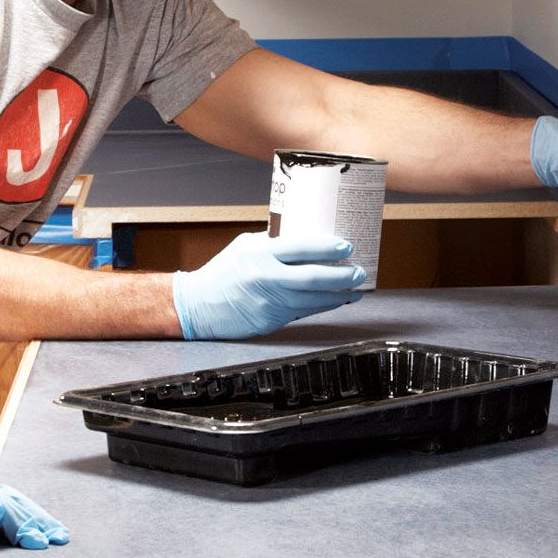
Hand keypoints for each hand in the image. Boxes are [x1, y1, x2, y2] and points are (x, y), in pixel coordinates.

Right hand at [170, 230, 365, 339]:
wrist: (198, 305)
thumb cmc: (224, 272)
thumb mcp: (245, 247)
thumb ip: (273, 244)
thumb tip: (306, 237)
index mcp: (260, 253)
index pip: (301, 247)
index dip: (328, 248)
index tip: (347, 246)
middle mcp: (266, 277)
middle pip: (313, 277)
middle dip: (342, 275)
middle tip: (359, 271)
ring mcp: (270, 301)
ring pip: (313, 299)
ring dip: (339, 294)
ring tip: (356, 288)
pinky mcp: (271, 320)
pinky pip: (304, 312)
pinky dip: (324, 306)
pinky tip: (337, 300)